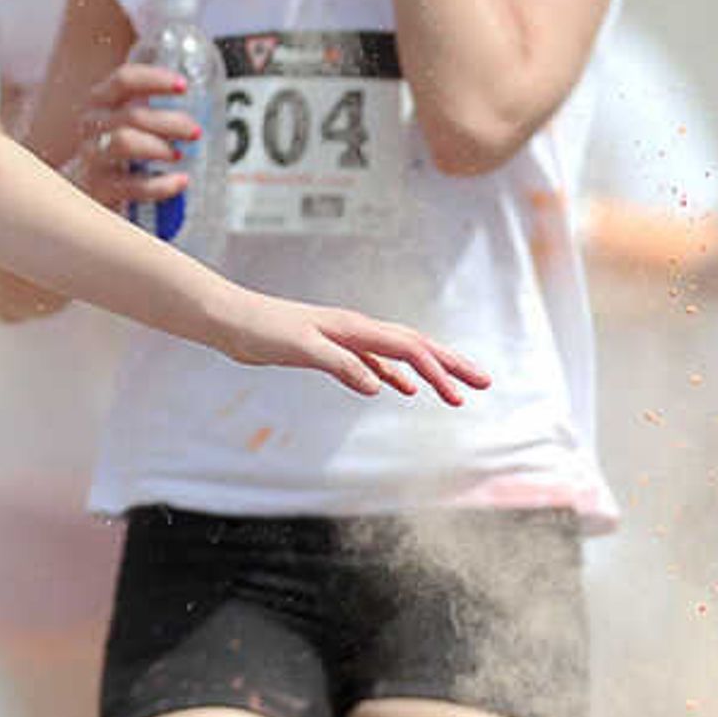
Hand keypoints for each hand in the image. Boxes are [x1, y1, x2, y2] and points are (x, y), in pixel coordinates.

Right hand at [61, 60, 199, 209]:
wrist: (84, 186)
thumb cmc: (115, 145)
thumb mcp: (124, 117)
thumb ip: (150, 103)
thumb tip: (202, 92)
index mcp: (101, 100)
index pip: (125, 80)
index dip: (155, 79)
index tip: (183, 86)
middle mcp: (93, 124)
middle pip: (132, 115)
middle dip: (169, 122)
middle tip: (195, 131)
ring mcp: (93, 156)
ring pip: (125, 142)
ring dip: (159, 148)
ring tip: (180, 155)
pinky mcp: (100, 188)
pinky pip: (131, 185)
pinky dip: (161, 184)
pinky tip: (180, 181)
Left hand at [209, 288, 490, 400]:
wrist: (233, 321)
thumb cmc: (262, 331)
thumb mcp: (301, 350)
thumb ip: (340, 365)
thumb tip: (379, 386)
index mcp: (355, 329)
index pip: (409, 349)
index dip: (439, 371)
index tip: (461, 395)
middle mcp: (357, 330)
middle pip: (417, 346)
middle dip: (452, 365)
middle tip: (484, 384)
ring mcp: (347, 339)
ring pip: (400, 354)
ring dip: (430, 372)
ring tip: (456, 391)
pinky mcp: (333, 350)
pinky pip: (376, 363)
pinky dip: (396, 375)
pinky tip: (405, 390)